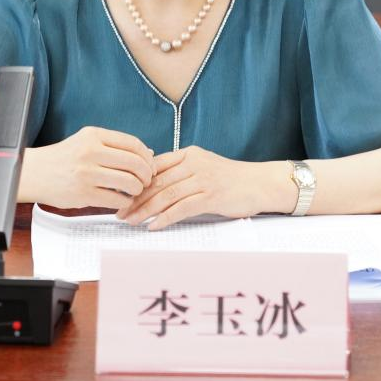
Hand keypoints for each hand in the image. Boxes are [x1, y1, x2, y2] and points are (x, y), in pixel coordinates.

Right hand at [25, 126, 154, 209]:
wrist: (34, 173)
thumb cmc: (63, 158)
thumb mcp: (86, 142)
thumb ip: (114, 146)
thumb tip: (147, 153)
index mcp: (93, 135)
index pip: (133, 143)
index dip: (147, 157)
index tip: (150, 166)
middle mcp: (91, 152)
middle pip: (135, 163)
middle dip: (146, 175)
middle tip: (146, 181)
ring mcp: (87, 173)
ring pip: (129, 182)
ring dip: (137, 189)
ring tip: (134, 191)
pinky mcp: (84, 194)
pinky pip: (116, 199)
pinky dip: (125, 202)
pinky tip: (122, 200)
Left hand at [117, 147, 285, 230]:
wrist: (261, 183)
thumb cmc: (231, 179)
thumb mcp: (203, 167)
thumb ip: (181, 172)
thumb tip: (153, 186)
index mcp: (188, 154)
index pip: (154, 166)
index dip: (135, 181)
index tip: (121, 194)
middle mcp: (193, 163)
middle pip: (156, 182)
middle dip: (135, 198)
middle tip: (120, 211)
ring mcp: (203, 179)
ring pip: (166, 195)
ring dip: (145, 210)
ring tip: (131, 220)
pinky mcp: (211, 195)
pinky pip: (182, 208)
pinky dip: (165, 218)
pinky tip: (153, 226)